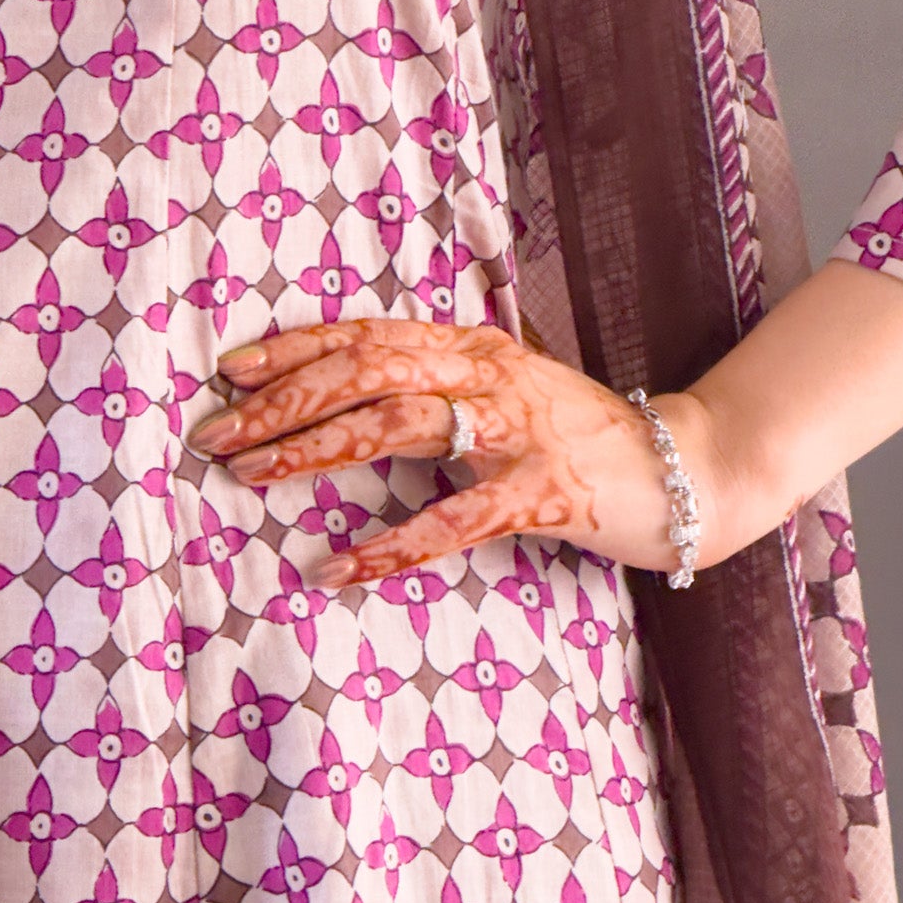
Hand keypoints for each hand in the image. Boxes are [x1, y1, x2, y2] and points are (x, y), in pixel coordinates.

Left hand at [187, 318, 720, 588]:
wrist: (686, 468)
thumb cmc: (579, 436)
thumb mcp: (504, 394)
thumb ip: (437, 389)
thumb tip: (346, 404)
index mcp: (471, 348)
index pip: (366, 335)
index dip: (295, 349)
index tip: (229, 371)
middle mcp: (488, 375)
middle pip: (365, 371)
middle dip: (282, 401)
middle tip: (215, 433)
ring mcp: (517, 431)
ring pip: (397, 424)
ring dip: (314, 449)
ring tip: (250, 475)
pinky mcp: (543, 492)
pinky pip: (454, 520)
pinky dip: (391, 544)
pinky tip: (338, 567)